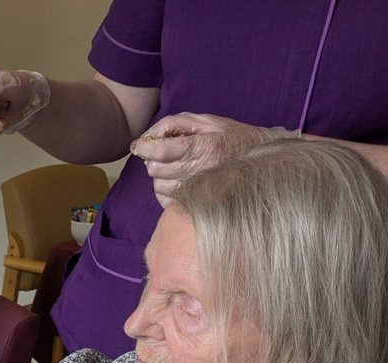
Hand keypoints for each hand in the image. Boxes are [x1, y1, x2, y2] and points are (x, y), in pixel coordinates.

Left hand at [130, 113, 294, 206]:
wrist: (259, 163)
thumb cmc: (230, 137)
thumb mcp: (206, 121)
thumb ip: (174, 123)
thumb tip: (148, 135)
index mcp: (203, 147)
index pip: (162, 150)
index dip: (146, 146)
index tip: (142, 144)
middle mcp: (199, 171)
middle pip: (156, 169)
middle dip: (153, 159)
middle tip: (161, 153)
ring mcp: (197, 190)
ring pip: (158, 185)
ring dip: (159, 175)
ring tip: (172, 166)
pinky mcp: (196, 203)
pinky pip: (165, 200)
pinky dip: (164, 190)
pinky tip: (175, 180)